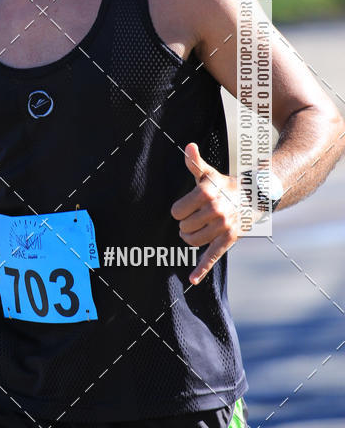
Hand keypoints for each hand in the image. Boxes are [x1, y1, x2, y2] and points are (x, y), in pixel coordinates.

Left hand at [170, 142, 239, 284]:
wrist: (252, 197)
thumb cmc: (223, 185)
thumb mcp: (209, 174)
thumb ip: (195, 162)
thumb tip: (188, 147)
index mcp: (206, 193)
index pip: (176, 211)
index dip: (179, 210)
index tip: (187, 206)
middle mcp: (215, 210)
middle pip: (183, 226)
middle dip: (185, 223)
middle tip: (194, 217)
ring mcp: (223, 226)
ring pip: (192, 241)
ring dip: (189, 237)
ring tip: (194, 229)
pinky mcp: (228, 240)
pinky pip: (212, 257)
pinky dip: (200, 270)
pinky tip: (191, 280)